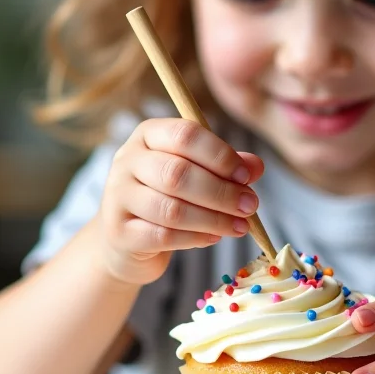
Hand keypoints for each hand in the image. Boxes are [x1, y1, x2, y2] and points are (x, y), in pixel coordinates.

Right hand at [97, 118, 263, 283]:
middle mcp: (127, 160)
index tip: (246, 176)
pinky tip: (213, 237)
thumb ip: (226, 166)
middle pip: (178, 173)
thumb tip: (256, 167)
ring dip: (214, 219)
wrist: (128, 239)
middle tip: (250, 206)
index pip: (185, 134)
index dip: (219, 155)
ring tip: (240, 226)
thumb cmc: (169, 196)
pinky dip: (195, 238)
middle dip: (221, 192)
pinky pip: (163, 236)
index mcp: (149, 135)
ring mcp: (118, 196)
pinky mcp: (119, 231)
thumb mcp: (198, 173)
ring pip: (171, 209)